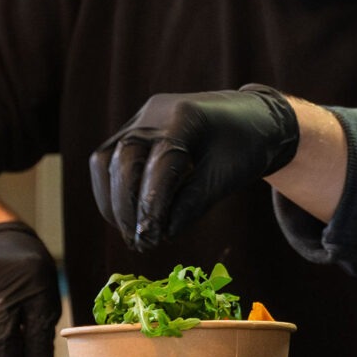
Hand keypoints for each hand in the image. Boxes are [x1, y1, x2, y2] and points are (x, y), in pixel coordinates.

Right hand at [90, 86, 299, 250]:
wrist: (250, 117)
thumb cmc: (245, 146)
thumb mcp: (227, 176)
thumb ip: (194, 204)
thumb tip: (162, 233)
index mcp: (184, 116)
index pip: (159, 163)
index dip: (152, 205)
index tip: (153, 239)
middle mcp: (154, 113)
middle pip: (123, 160)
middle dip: (126, 207)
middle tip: (140, 243)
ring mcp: (140, 120)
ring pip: (106, 160)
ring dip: (113, 202)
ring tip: (131, 235)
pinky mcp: (132, 131)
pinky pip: (109, 160)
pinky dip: (113, 192)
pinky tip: (127, 218)